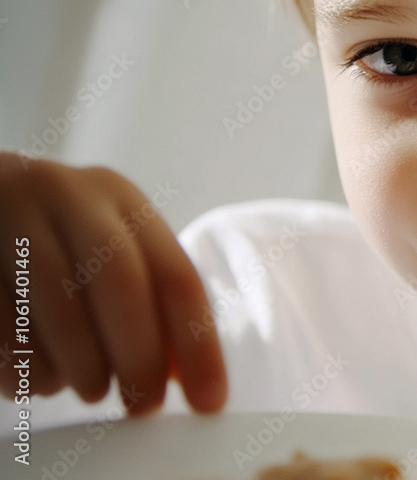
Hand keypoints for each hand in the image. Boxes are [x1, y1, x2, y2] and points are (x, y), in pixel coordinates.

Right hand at [0, 152, 226, 414]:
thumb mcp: (108, 251)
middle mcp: (69, 197)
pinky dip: (26, 368)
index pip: (176, 276)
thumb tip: (182, 374)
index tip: (209, 401)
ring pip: (57, 305)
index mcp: (121, 199)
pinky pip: (3, 326)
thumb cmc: (55, 241)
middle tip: (143, 405)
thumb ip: (150, 303)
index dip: (198, 346)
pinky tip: (37, 380)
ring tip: (91, 389)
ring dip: (82, 367)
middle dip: (139, 357)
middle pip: (120, 284)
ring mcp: (10, 220)